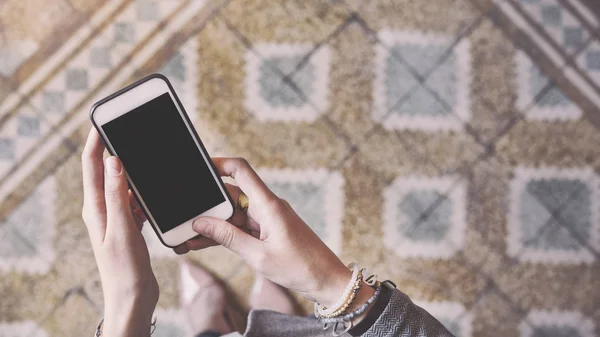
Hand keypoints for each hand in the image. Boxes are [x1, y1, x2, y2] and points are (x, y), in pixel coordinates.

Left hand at [81, 128, 157, 336]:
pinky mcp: (128, 225)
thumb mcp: (122, 229)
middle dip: (113, 148)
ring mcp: (115, 217)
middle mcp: (102, 209)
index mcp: (96, 208)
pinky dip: (143, 190)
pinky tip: (154, 190)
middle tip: (125, 128)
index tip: (103, 120)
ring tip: (143, 155)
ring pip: (121, 184)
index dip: (95, 141)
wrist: (132, 297)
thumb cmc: (124, 269)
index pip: (91, 166)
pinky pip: (134, 199)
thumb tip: (113, 160)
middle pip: (105, 171)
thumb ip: (118, 195)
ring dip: (131, 170)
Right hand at [174, 157, 351, 306]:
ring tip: (190, 236)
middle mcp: (268, 206)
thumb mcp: (258, 256)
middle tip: (186, 218)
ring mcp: (268, 218)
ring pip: (234, 213)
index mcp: (268, 205)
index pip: (242, 171)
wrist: (326, 280)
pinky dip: (226, 233)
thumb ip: (228, 237)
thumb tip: (201, 223)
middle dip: (208, 205)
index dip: (220, 163)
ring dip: (214, 224)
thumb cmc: (299, 267)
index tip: (200, 167)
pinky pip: (242, 226)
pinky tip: (206, 241)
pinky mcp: (268, 230)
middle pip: (232, 195)